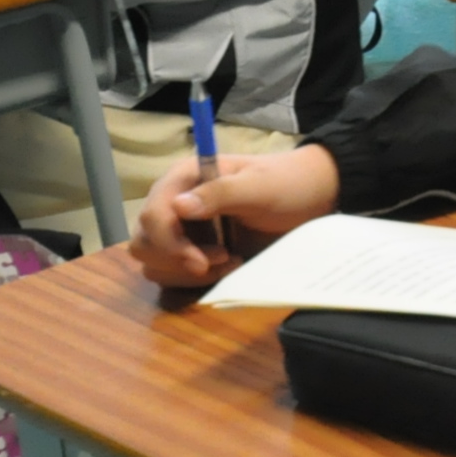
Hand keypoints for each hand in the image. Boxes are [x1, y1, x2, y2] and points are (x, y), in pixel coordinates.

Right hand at [131, 145, 341, 288]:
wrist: (312, 197)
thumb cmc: (287, 184)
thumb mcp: (261, 186)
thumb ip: (221, 193)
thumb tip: (177, 206)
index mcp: (184, 179)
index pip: (151, 215)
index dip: (168, 243)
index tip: (200, 262)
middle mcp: (173, 203)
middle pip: (144, 242)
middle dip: (177, 260)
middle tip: (223, 259)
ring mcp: (180, 229)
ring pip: (152, 262)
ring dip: (186, 271)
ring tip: (230, 260)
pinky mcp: (190, 250)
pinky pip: (171, 273)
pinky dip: (194, 278)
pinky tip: (229, 265)